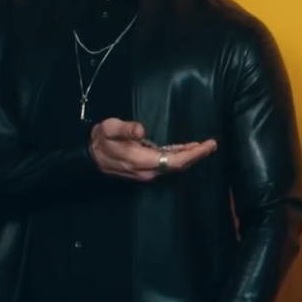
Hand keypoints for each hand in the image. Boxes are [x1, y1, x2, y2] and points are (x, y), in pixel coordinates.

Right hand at [90, 118, 216, 180]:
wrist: (90, 156)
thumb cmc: (101, 140)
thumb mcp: (109, 129)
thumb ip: (125, 129)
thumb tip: (140, 130)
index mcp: (142, 161)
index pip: (175, 161)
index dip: (193, 154)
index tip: (207, 145)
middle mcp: (148, 171)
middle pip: (178, 165)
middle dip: (196, 155)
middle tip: (212, 144)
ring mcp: (147, 173)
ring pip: (174, 166)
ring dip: (190, 156)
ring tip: (204, 146)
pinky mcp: (146, 170)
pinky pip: (168, 165)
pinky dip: (180, 157)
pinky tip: (187, 150)